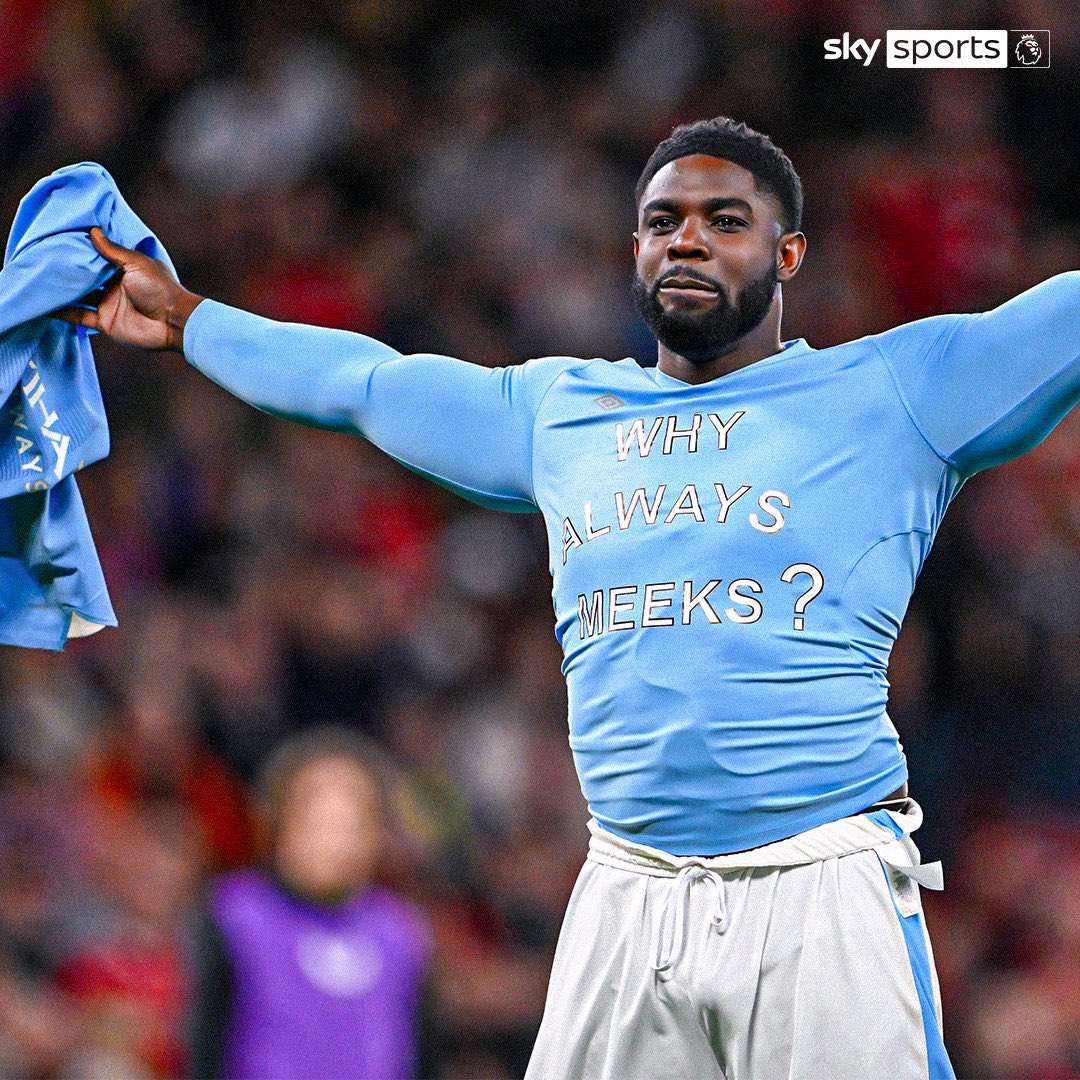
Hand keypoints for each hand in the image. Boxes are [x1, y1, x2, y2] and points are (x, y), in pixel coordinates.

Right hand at [52, 227, 203, 350]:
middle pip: (84, 275)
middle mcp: (113, 284)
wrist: (173, 323)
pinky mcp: (104, 322)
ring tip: (36, 279)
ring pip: (78, 295)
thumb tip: (92, 230)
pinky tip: (42, 304)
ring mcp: (108, 303)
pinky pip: (79, 316)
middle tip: (40, 258)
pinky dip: (61, 312)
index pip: (97, 255)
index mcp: (123, 267)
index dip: (80, 249)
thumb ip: (113, 250)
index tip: (58, 238)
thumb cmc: (161, 289)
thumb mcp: (136, 263)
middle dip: (66, 269)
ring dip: (60, 289)